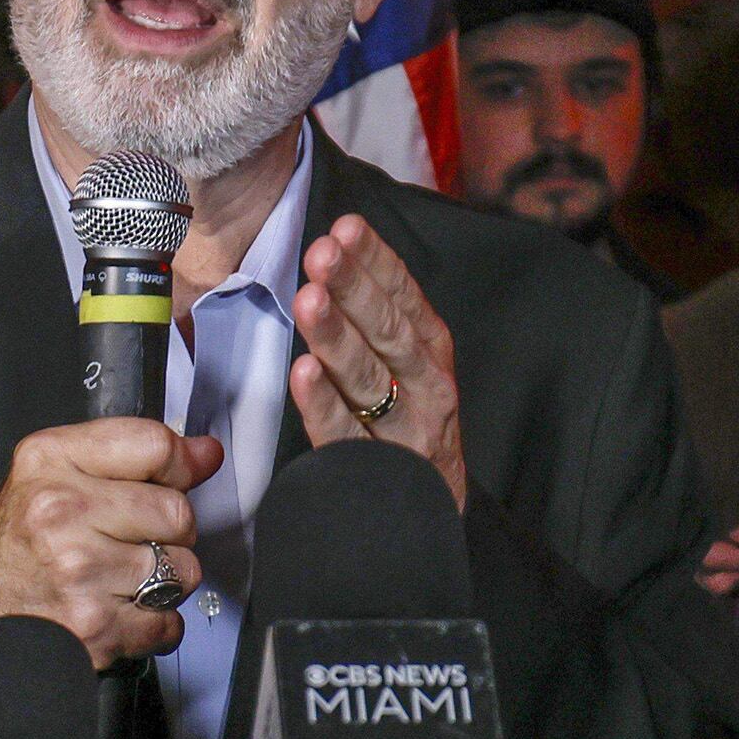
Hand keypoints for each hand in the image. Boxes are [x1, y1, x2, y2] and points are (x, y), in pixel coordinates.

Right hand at [0, 418, 223, 667]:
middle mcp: (60, 511)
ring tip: (123, 578)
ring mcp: (79, 570)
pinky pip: (169, 621)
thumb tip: (206, 452)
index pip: (155, 445)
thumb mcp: (54, 475)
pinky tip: (120, 610)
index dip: (180, 466)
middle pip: (178, 511)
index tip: (178, 479)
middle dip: (169, 533)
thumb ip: (130, 455)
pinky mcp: (96, 624)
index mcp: (50, 461)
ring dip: (165, 581)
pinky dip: (154, 623)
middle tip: (131, 541)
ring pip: (183, 569)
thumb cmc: (20, 547)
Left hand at [289, 214, 467, 511]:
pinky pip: (346, 435)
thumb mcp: (411, 365)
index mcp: (432, 351)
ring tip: (309, 300)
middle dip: (354, 289)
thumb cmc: (411, 423)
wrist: (435, 512)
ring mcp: (407, 431)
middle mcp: (428, 387)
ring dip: (337, 337)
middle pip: (389, 332)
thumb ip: (380, 316)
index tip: (345, 227)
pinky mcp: (379, 471)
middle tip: (321, 253)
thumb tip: (337, 247)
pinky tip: (303, 373)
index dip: (376, 262)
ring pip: (370, 379)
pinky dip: (324, 404)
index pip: (404, 298)